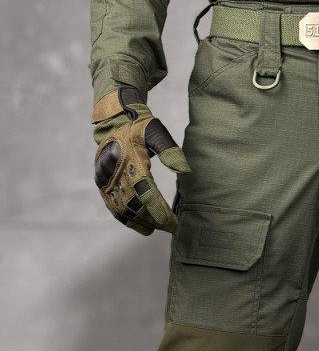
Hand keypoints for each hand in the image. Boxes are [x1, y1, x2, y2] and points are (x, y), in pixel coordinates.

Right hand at [92, 86, 189, 235]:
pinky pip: (113, 206)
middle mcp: (115, 172)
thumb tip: (184, 170)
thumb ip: (170, 151)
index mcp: (130, 160)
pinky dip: (127, 219)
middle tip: (169, 228)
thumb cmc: (139, 127)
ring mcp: (106, 179)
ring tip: (157, 229)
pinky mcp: (102, 184)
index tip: (172, 223)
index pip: (146, 192)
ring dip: (140, 222)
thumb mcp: (156, 132)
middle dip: (153, 219)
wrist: (114, 121)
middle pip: (135, 204)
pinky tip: (142, 226)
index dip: (158, 210)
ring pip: (123, 209)